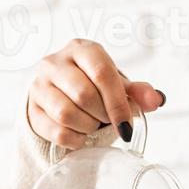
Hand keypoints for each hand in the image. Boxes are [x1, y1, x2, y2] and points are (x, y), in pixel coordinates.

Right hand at [27, 39, 164, 149]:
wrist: (59, 95)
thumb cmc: (94, 87)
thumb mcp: (117, 86)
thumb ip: (137, 92)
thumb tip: (155, 99)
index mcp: (82, 49)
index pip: (103, 74)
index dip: (118, 103)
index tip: (127, 125)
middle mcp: (55, 61)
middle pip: (84, 94)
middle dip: (102, 115)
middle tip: (107, 121)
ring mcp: (39, 84)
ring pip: (66, 114)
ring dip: (87, 127)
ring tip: (93, 125)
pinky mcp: (32, 108)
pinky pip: (56, 131)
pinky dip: (74, 139)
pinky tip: (80, 136)